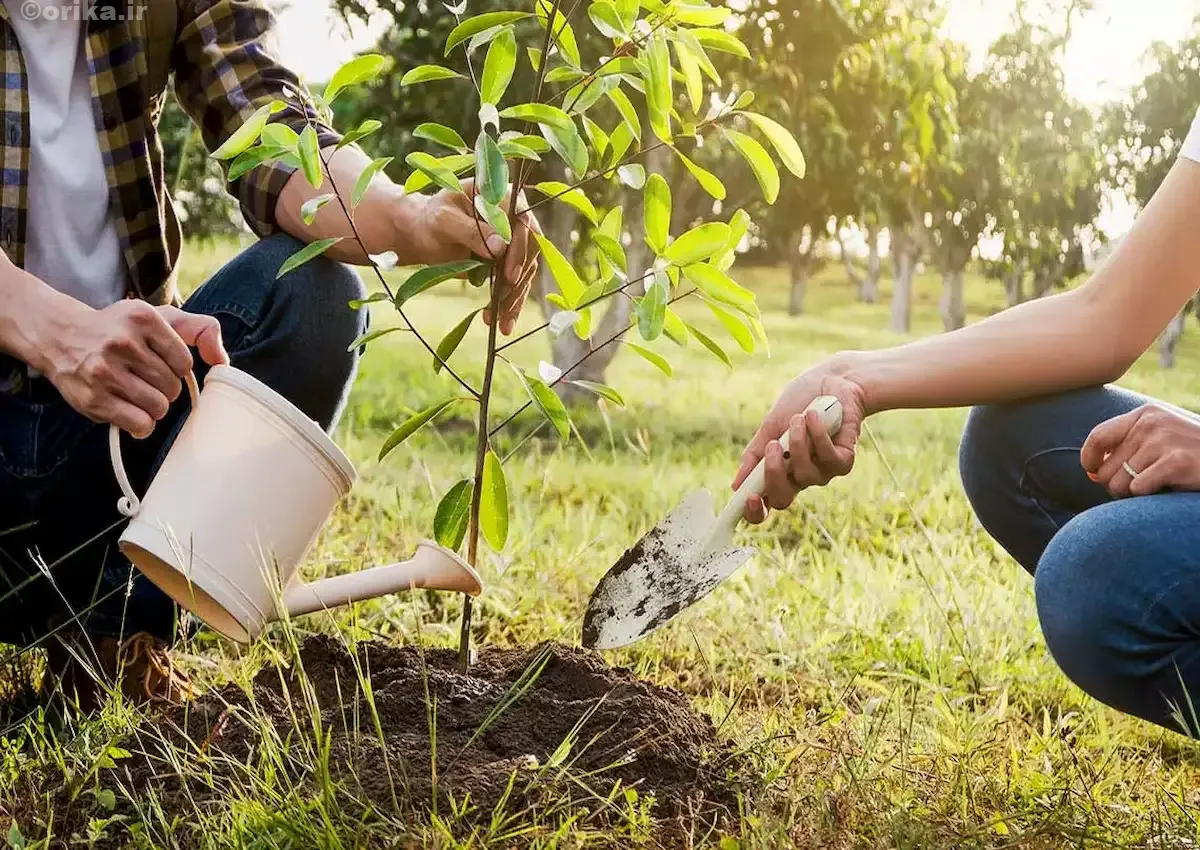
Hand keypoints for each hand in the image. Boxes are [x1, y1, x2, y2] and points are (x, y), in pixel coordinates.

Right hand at [39, 300, 227, 437]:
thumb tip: (223, 361)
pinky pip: (140, 425)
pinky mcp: (93, 399)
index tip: (159, 363)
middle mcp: (122, 342)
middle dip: (164, 389)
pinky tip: (130, 412)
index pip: (185, 362)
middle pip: (172, 387)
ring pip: (159, 408)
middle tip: (143, 379)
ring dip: (153, 407)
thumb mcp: (159, 317)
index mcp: (143, 318)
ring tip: (135, 393)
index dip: (177, 369)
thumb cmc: (120, 330)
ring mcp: (104, 371)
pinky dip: (141, 425)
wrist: (60, 336)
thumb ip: (200, 330)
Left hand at [397, 179, 540, 334]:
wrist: (423, 233)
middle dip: (517, 281)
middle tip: (503, 304)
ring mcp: (516, 240)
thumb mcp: (444, 221)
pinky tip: (502, 322)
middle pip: (531, 250)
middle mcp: (516, 216)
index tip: (510, 276)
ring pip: (526, 271)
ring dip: (515, 298)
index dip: (520, 250)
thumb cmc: (431, 220)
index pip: (523, 222)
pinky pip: (517, 284)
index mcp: (502, 195)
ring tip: (500, 322)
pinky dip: (511, 304)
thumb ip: (472, 230)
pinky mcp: (511, 261)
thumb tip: (502, 247)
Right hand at [733, 360, 867, 523]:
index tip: (748, 497)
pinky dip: (818, 436)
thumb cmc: (798, 403)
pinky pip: (829, 458)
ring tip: (799, 418)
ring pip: (806, 475)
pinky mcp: (844, 462)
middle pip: (783, 499)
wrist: (831, 381)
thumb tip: (736, 485)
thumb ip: (755, 455)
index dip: (755, 511)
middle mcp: (800, 478)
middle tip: (773, 445)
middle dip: (774, 475)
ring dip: (799, 443)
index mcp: (778, 472)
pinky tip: (814, 416)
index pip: (765, 503)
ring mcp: (823, 472)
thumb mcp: (770, 427)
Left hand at [1081, 403, 1199, 496]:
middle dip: (1115, 485)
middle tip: (1138, 487)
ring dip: (1132, 494)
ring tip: (1156, 486)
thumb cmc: (1195, 452)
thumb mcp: (1163, 437)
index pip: (1098, 436)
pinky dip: (1149, 496)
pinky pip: (1138, 490)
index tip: (1092, 472)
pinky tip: (1169, 488)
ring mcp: (1163, 442)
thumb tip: (1091, 473)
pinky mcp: (1176, 462)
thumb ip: (1129, 447)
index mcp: (1145, 414)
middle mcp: (1150, 424)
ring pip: (1119, 483)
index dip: (1088, 458)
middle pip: (1106, 468)